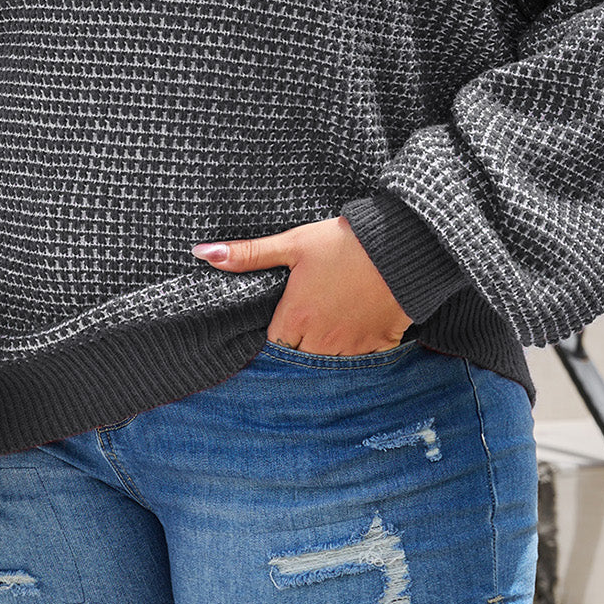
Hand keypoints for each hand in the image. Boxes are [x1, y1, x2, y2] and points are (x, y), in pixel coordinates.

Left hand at [192, 215, 412, 354]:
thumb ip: (248, 254)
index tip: (282, 320)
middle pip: (300, 357)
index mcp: (297, 317)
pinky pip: (361, 361)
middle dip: (300, 344)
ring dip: (326, 349)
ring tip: (331, 322)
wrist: (400, 244)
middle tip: (307, 320)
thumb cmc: (342, 241)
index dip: (276, 334)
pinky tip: (356, 327)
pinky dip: (357, 349)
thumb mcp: (293, 243)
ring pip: (329, 361)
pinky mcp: (379, 345)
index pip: (274, 345)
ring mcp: (352, 346)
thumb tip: (202, 253)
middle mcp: (321, 339)